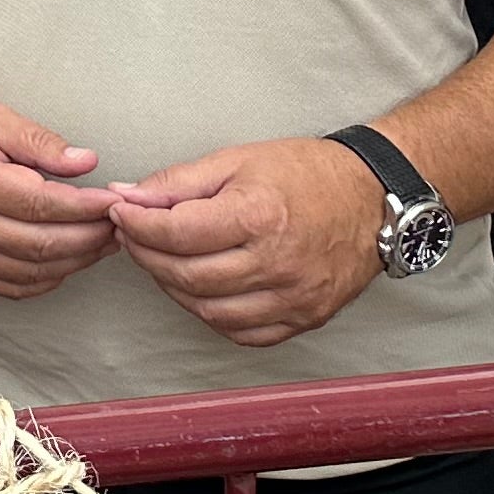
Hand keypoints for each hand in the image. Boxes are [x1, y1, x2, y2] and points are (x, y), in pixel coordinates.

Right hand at [0, 88, 115, 301]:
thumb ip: (38, 141)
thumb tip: (86, 162)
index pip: (41, 204)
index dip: (85, 208)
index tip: (112, 201)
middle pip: (41, 244)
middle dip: (89, 237)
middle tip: (116, 224)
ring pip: (30, 271)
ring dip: (74, 261)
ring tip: (99, 242)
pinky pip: (7, 285)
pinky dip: (43, 280)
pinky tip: (63, 262)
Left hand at [106, 138, 387, 346]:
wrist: (373, 198)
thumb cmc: (306, 174)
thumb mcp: (237, 160)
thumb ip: (178, 183)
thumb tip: (127, 197)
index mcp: (258, 217)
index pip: (176, 234)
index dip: (136, 225)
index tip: (120, 213)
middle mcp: (278, 264)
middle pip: (187, 276)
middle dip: (147, 255)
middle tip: (133, 236)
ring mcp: (295, 298)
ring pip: (209, 310)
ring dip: (173, 287)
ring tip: (163, 259)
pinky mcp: (307, 318)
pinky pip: (243, 332)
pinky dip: (212, 314)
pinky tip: (202, 288)